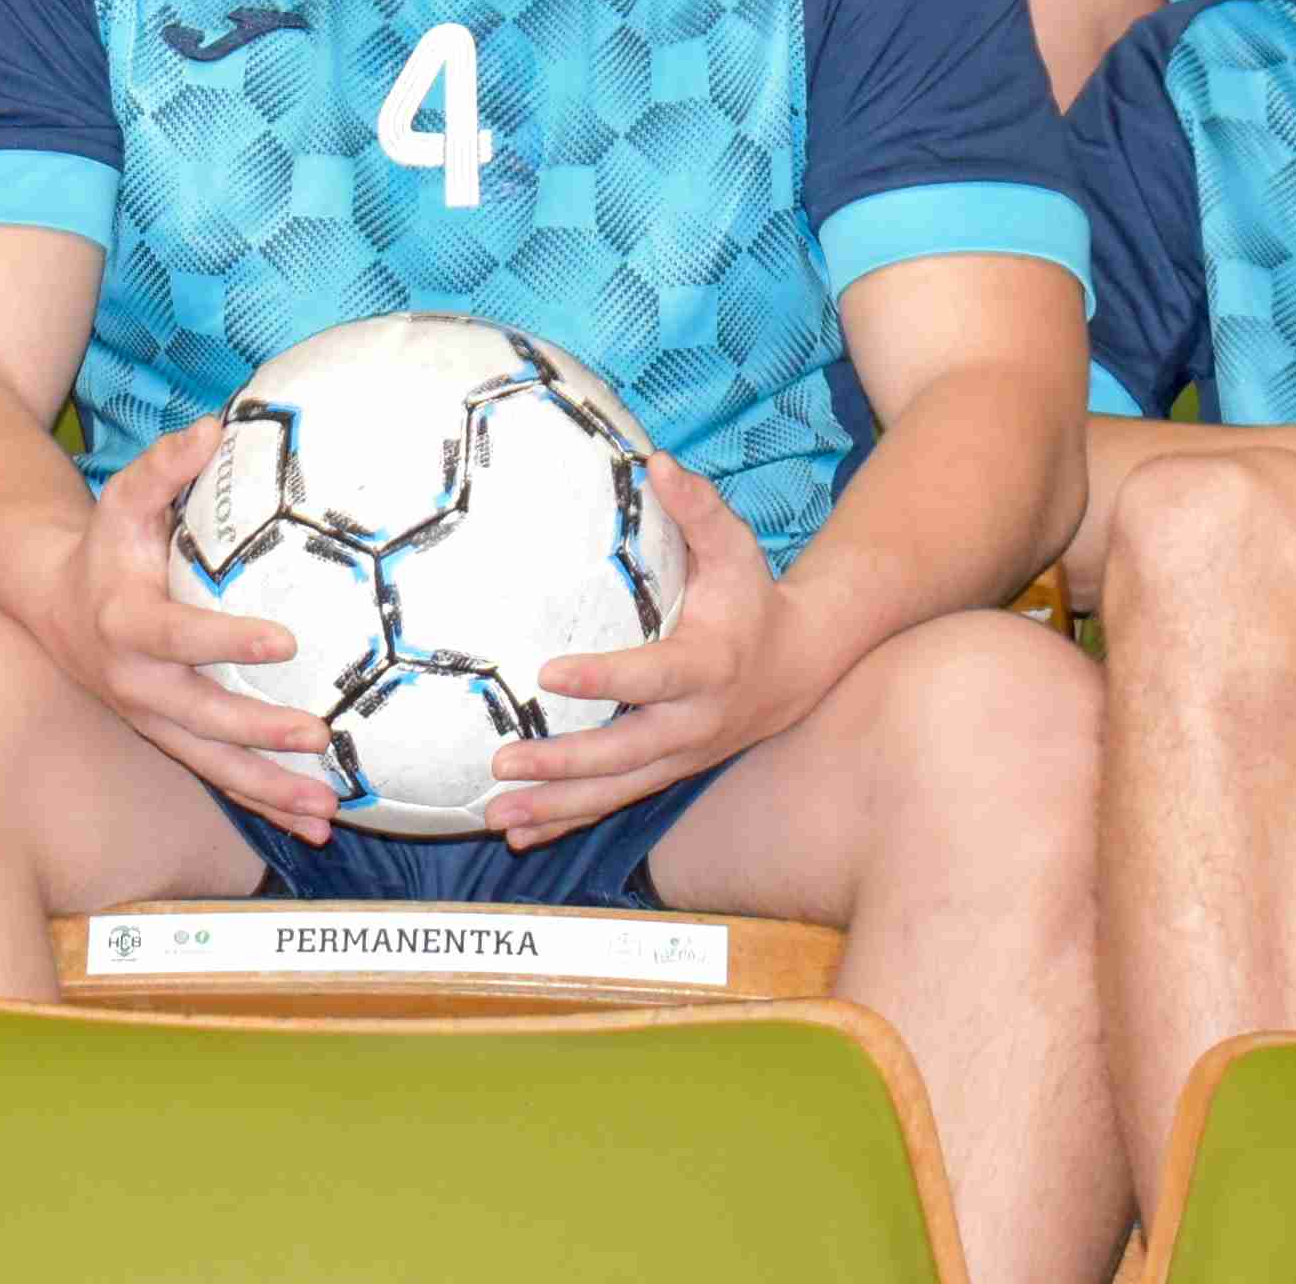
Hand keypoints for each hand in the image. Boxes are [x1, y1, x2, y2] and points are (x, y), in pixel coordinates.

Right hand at [25, 416, 338, 837]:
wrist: (55, 607)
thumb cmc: (105, 547)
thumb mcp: (121, 500)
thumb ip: (163, 466)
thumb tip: (214, 425)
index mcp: (127, 624)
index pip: (180, 638)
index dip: (228, 641)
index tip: (284, 641)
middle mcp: (138, 684)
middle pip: (202, 719)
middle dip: (260, 734)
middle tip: (320, 736)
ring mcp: (154, 721)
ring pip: (213, 766)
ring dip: (270, 791)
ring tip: (328, 809)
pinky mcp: (172, 741)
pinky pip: (220, 779)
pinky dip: (266, 806)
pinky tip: (316, 826)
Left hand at [499, 457, 823, 841]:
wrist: (798, 666)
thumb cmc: (752, 597)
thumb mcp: (736, 549)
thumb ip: (697, 508)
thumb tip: (657, 460)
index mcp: (707, 666)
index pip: (652, 676)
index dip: (604, 678)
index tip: (549, 673)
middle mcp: (693, 723)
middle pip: (624, 754)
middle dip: (564, 764)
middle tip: (504, 763)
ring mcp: (679, 757)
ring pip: (614, 793)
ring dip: (555, 808)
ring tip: (497, 815)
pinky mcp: (666, 772)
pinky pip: (614, 804)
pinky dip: (567, 821)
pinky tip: (520, 835)